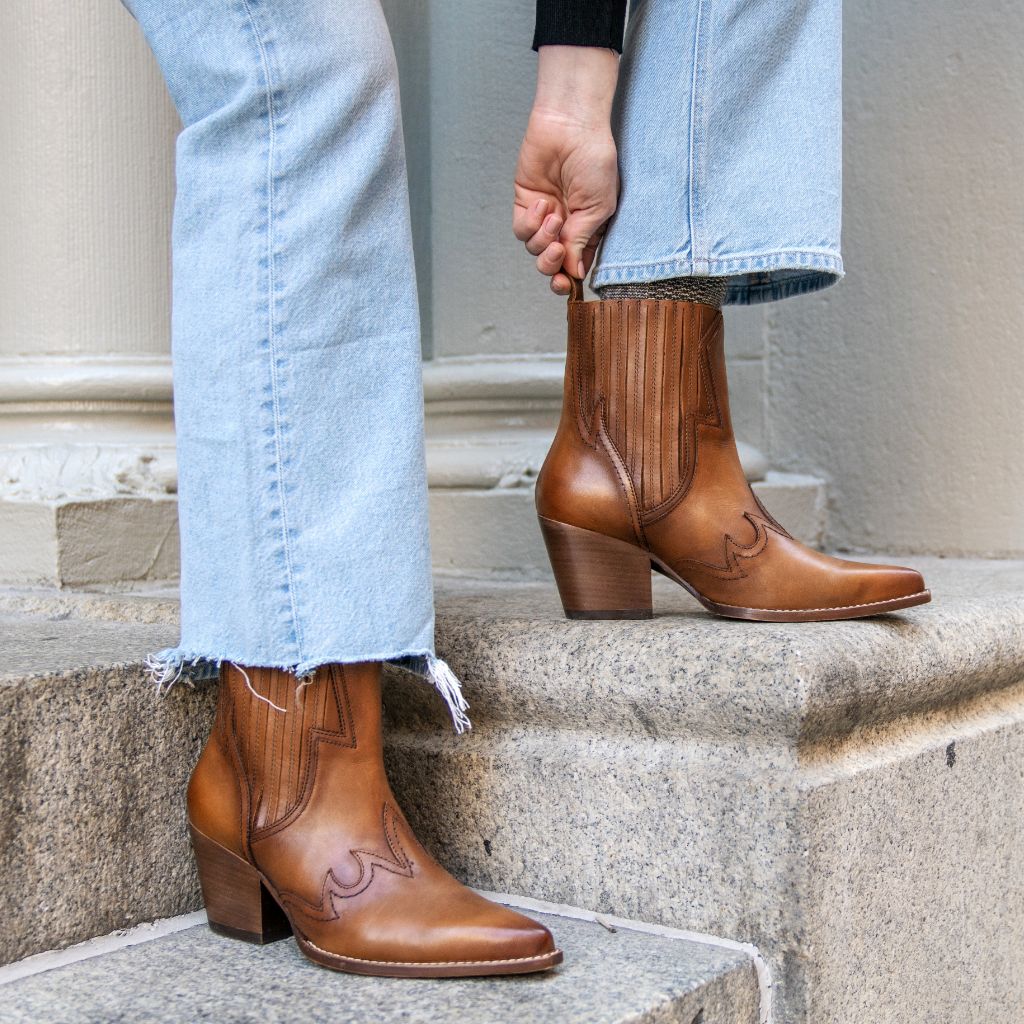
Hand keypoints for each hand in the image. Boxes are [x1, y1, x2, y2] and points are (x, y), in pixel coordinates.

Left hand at [513, 47, 618, 294]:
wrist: (571, 127)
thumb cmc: (594, 161)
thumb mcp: (598, 208)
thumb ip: (582, 242)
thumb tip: (574, 274)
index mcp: (588, 231)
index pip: (575, 266)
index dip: (569, 279)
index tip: (567, 283)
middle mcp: (566, 228)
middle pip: (552, 265)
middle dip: (551, 265)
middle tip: (557, 250)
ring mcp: (545, 218)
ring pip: (535, 250)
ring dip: (543, 239)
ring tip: (555, 216)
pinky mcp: (525, 205)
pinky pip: (521, 230)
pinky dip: (530, 224)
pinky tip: (543, 205)